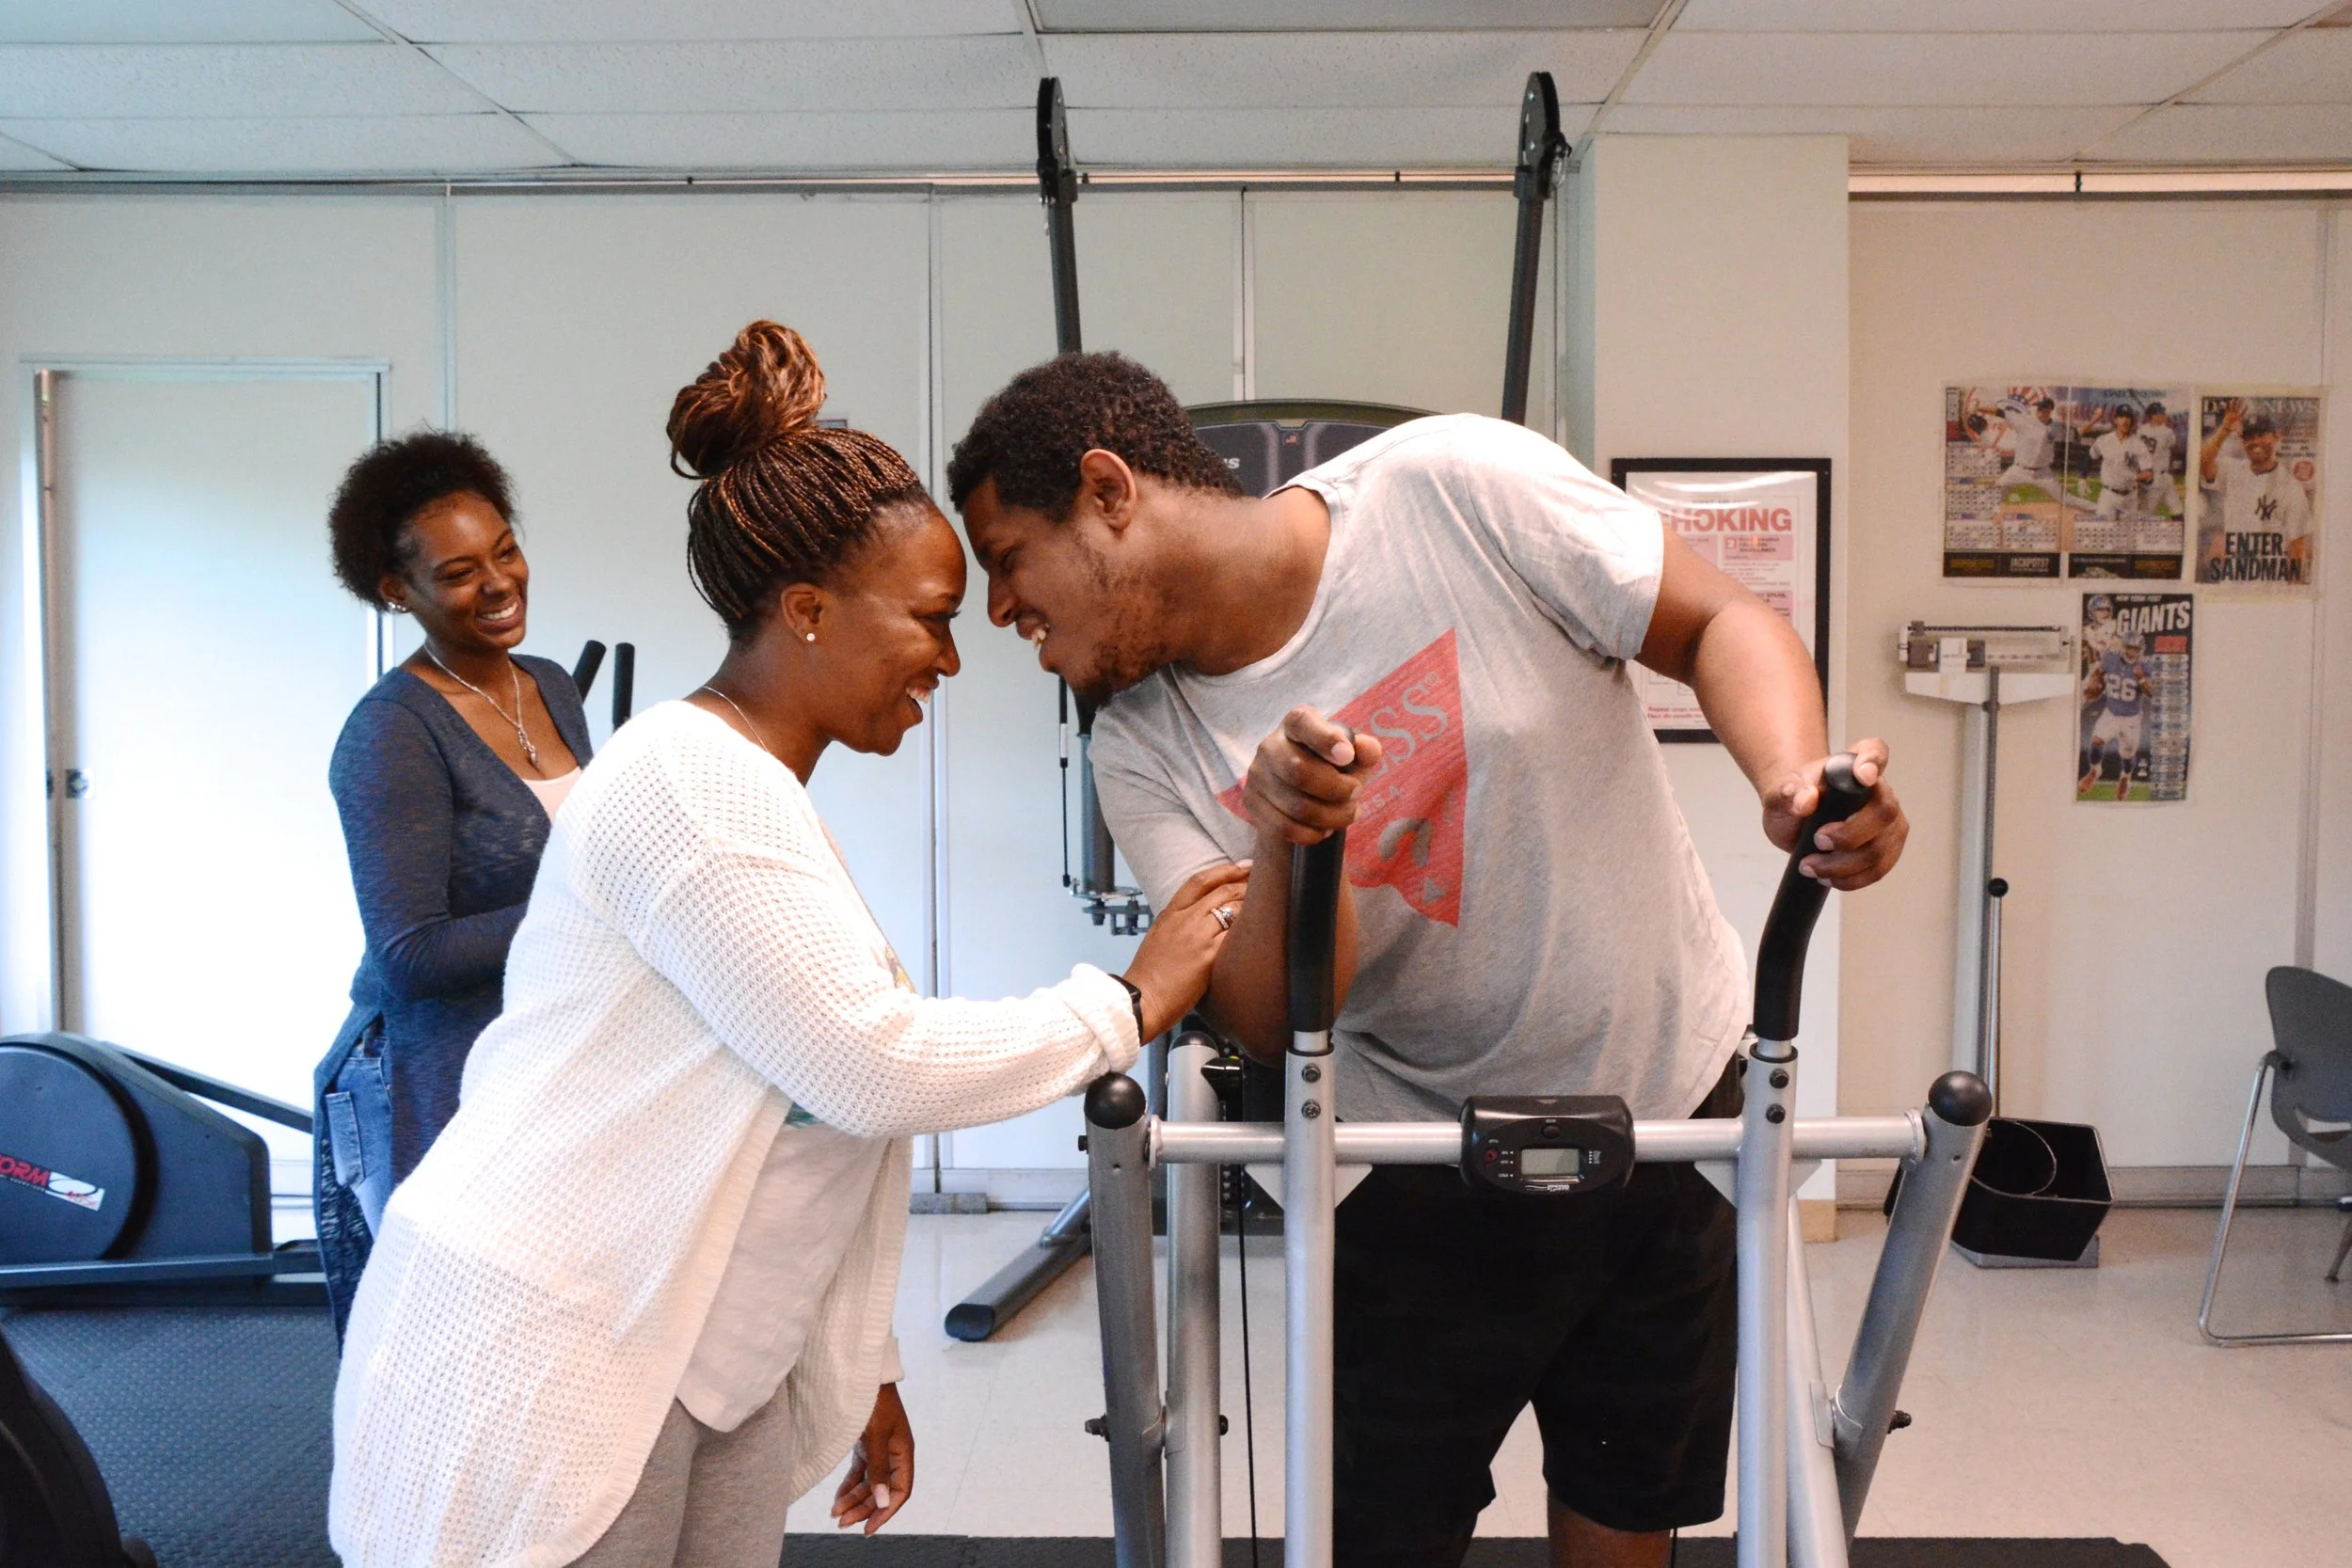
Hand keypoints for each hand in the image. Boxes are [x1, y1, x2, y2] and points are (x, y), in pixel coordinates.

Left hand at [831, 1384, 912, 1534]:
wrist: (864, 1374)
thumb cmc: (874, 1401)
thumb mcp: (876, 1436)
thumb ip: (878, 1469)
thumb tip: (882, 1501)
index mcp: (903, 1453)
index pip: (900, 1491)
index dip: (886, 1511)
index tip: (868, 1528)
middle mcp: (893, 1454)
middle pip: (881, 1491)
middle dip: (863, 1508)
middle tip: (843, 1524)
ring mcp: (879, 1450)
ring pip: (869, 1483)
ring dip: (853, 1500)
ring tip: (836, 1514)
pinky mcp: (866, 1445)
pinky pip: (860, 1472)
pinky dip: (849, 1486)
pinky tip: (837, 1498)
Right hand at [1124, 862, 1251, 1039]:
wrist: (1142, 1000)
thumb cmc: (1150, 975)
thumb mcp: (1159, 938)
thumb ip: (1179, 924)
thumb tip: (1201, 918)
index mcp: (1169, 914)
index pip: (1199, 881)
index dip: (1225, 870)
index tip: (1243, 865)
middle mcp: (1183, 920)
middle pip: (1221, 891)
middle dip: (1245, 882)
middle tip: (1263, 879)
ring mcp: (1196, 937)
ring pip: (1230, 909)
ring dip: (1251, 903)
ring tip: (1267, 901)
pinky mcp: (1207, 956)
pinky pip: (1233, 935)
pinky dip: (1248, 928)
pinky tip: (1260, 928)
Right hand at [1241, 706, 1385, 846]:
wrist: (1300, 803)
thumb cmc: (1331, 771)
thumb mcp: (1353, 760)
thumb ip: (1365, 750)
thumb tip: (1367, 749)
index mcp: (1295, 724)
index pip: (1302, 722)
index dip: (1325, 739)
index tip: (1347, 757)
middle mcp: (1270, 745)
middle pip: (1299, 771)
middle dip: (1337, 789)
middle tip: (1356, 793)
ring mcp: (1257, 775)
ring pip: (1295, 805)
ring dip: (1331, 816)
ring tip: (1348, 814)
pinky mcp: (1252, 802)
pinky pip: (1283, 827)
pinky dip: (1311, 833)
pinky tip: (1325, 830)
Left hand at [1760, 740, 1907, 890]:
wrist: (1797, 815)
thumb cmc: (1794, 795)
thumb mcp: (1781, 791)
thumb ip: (1788, 792)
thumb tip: (1806, 799)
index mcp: (1854, 763)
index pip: (1874, 751)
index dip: (1873, 762)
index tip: (1862, 775)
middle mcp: (1879, 789)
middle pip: (1885, 811)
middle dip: (1850, 834)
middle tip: (1818, 840)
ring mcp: (1888, 821)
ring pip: (1881, 848)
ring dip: (1843, 865)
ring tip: (1810, 866)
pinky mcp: (1887, 848)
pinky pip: (1879, 869)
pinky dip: (1852, 879)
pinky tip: (1828, 877)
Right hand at [2222, 398, 2243, 434]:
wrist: (2227, 429)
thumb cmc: (2233, 429)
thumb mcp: (2237, 429)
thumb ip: (2239, 431)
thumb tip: (2241, 435)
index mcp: (2239, 417)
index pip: (2243, 412)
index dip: (2245, 409)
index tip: (2247, 406)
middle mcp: (2235, 414)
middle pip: (2238, 407)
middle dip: (2240, 403)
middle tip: (2242, 398)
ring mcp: (2231, 414)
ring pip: (2232, 407)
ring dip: (2233, 403)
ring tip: (2234, 399)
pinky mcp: (2227, 415)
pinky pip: (2227, 410)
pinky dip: (2227, 407)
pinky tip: (2227, 403)